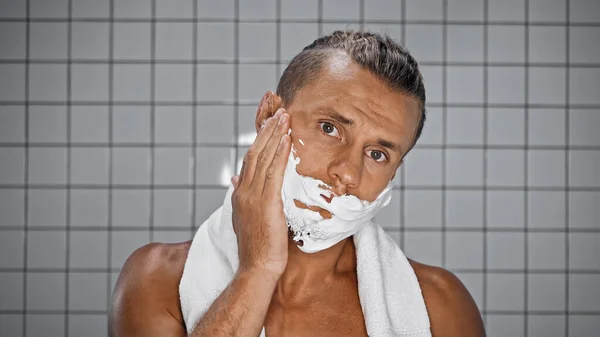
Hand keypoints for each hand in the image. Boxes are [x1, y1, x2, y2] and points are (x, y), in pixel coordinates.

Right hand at [230, 93, 290, 276]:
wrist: (257, 267)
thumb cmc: (256, 245)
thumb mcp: (245, 216)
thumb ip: (241, 195)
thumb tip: (234, 179)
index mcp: (240, 191)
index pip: (250, 156)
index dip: (259, 136)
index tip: (268, 118)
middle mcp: (243, 190)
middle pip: (254, 150)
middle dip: (265, 126)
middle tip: (275, 105)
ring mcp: (252, 196)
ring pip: (263, 157)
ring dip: (274, 134)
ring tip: (283, 115)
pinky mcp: (265, 203)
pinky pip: (273, 172)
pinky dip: (280, 153)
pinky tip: (286, 139)